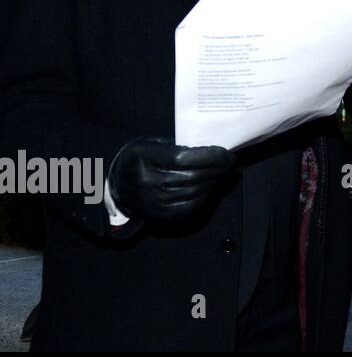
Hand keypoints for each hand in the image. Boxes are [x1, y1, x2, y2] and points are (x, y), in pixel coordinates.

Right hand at [108, 137, 235, 221]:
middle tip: (229, 162)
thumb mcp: (156, 143)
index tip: (226, 154)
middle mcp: (147, 180)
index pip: (184, 159)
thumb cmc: (143, 156)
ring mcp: (152, 199)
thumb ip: (182, 146)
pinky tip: (209, 187)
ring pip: (194, 192)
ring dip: (213, 182)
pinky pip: (188, 207)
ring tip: (221, 173)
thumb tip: (216, 151)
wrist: (118, 181)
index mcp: (145, 157)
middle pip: (193, 176)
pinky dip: (204, 197)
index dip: (210, 157)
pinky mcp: (157, 213)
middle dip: (217, 169)